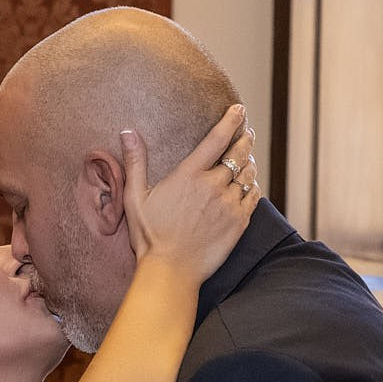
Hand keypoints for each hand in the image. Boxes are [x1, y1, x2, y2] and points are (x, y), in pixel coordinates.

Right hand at [123, 103, 258, 279]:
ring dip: (250, 163)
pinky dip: (253, 186)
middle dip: (245, 139)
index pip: (217, 138)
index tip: (239, 109)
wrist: (170, 271)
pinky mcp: (239, 222)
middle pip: (239, 152)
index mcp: (190, 175)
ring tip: (247, 160)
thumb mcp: (135, 197)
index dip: (231, 120)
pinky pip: (254, 196)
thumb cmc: (150, 236)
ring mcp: (229, 204)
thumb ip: (135, 162)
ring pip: (249, 173)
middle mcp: (213, 186)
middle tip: (247, 133)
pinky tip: (248, 186)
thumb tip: (127, 132)